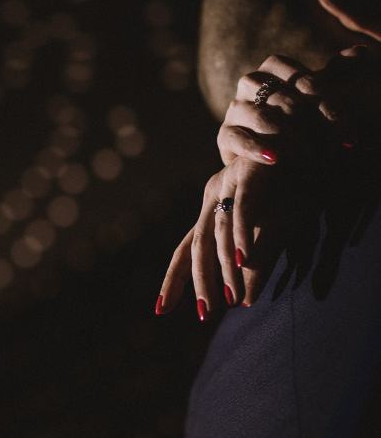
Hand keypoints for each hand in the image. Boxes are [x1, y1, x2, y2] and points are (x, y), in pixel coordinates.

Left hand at [156, 156, 273, 320]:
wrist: (302, 149)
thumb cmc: (287, 190)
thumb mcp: (270, 233)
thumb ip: (255, 263)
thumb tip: (242, 302)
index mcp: (214, 211)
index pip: (187, 250)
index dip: (174, 279)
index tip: (160, 310)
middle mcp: (214, 198)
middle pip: (196, 244)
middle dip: (198, 281)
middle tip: (204, 314)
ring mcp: (229, 186)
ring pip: (218, 232)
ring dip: (224, 267)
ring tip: (228, 298)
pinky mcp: (250, 177)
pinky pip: (243, 209)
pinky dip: (243, 235)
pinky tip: (243, 259)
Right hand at [218, 47, 379, 165]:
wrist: (270, 151)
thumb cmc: (297, 118)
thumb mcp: (316, 96)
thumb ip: (336, 74)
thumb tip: (362, 52)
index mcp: (272, 69)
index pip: (297, 76)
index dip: (322, 97)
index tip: (344, 122)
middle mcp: (250, 83)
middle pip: (280, 97)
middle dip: (308, 121)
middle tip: (331, 141)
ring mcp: (235, 108)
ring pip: (258, 115)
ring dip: (284, 134)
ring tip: (307, 152)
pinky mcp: (225, 134)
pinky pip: (236, 138)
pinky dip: (255, 148)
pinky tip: (276, 159)